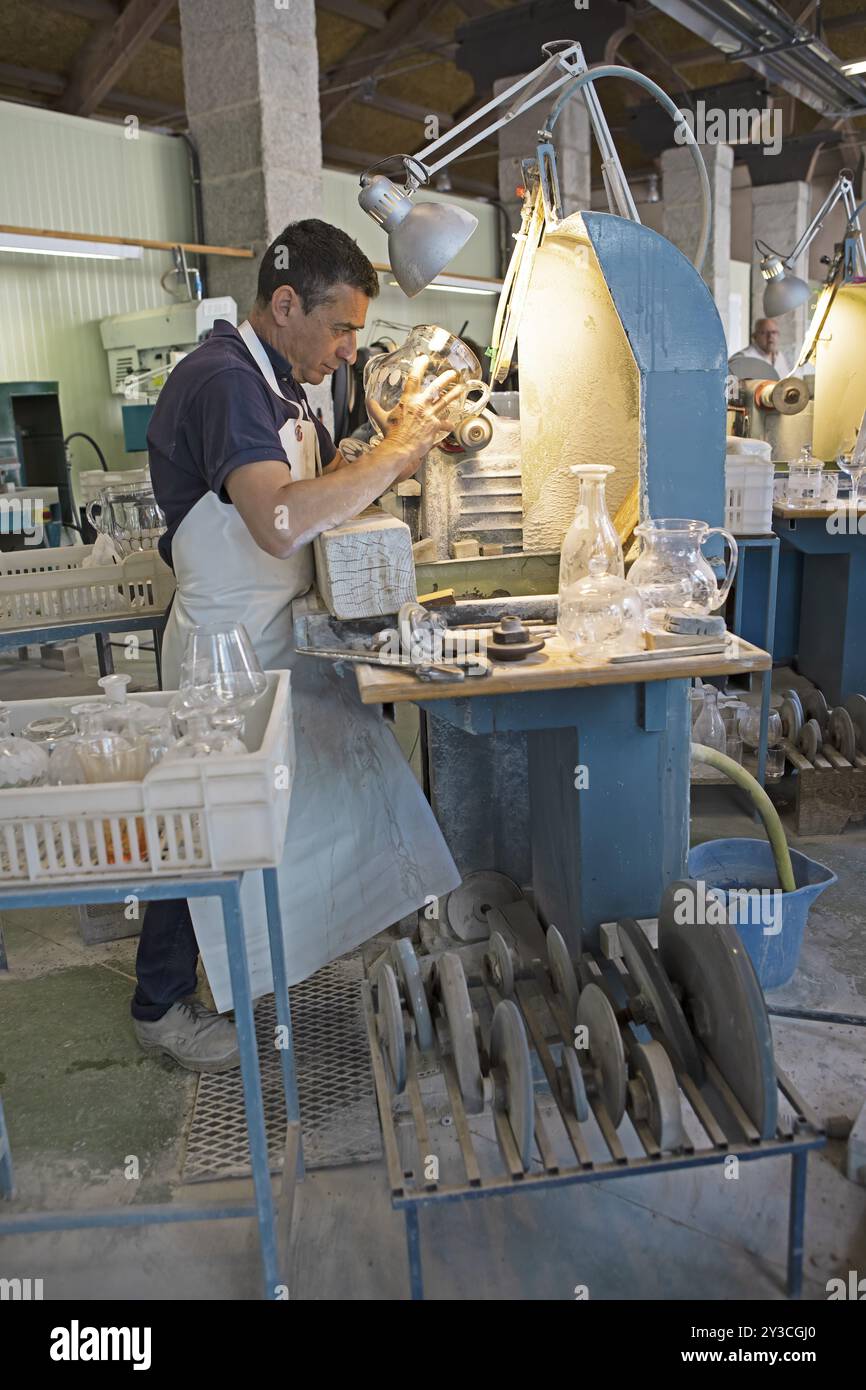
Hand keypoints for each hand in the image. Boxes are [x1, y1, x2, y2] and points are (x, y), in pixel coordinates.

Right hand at [368, 355, 463, 478]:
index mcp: (408, 400)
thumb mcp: (381, 418)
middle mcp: (421, 404)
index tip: (424, 359)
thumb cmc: (391, 434)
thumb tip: (368, 401)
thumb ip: (375, 408)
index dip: (420, 366)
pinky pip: (445, 423)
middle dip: (446, 378)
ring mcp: (429, 415)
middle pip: (436, 387)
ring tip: (461, 388)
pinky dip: (449, 424)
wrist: (400, 448)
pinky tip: (452, 424)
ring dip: (454, 393)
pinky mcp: (435, 426)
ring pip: (445, 401)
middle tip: (452, 373)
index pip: (414, 378)